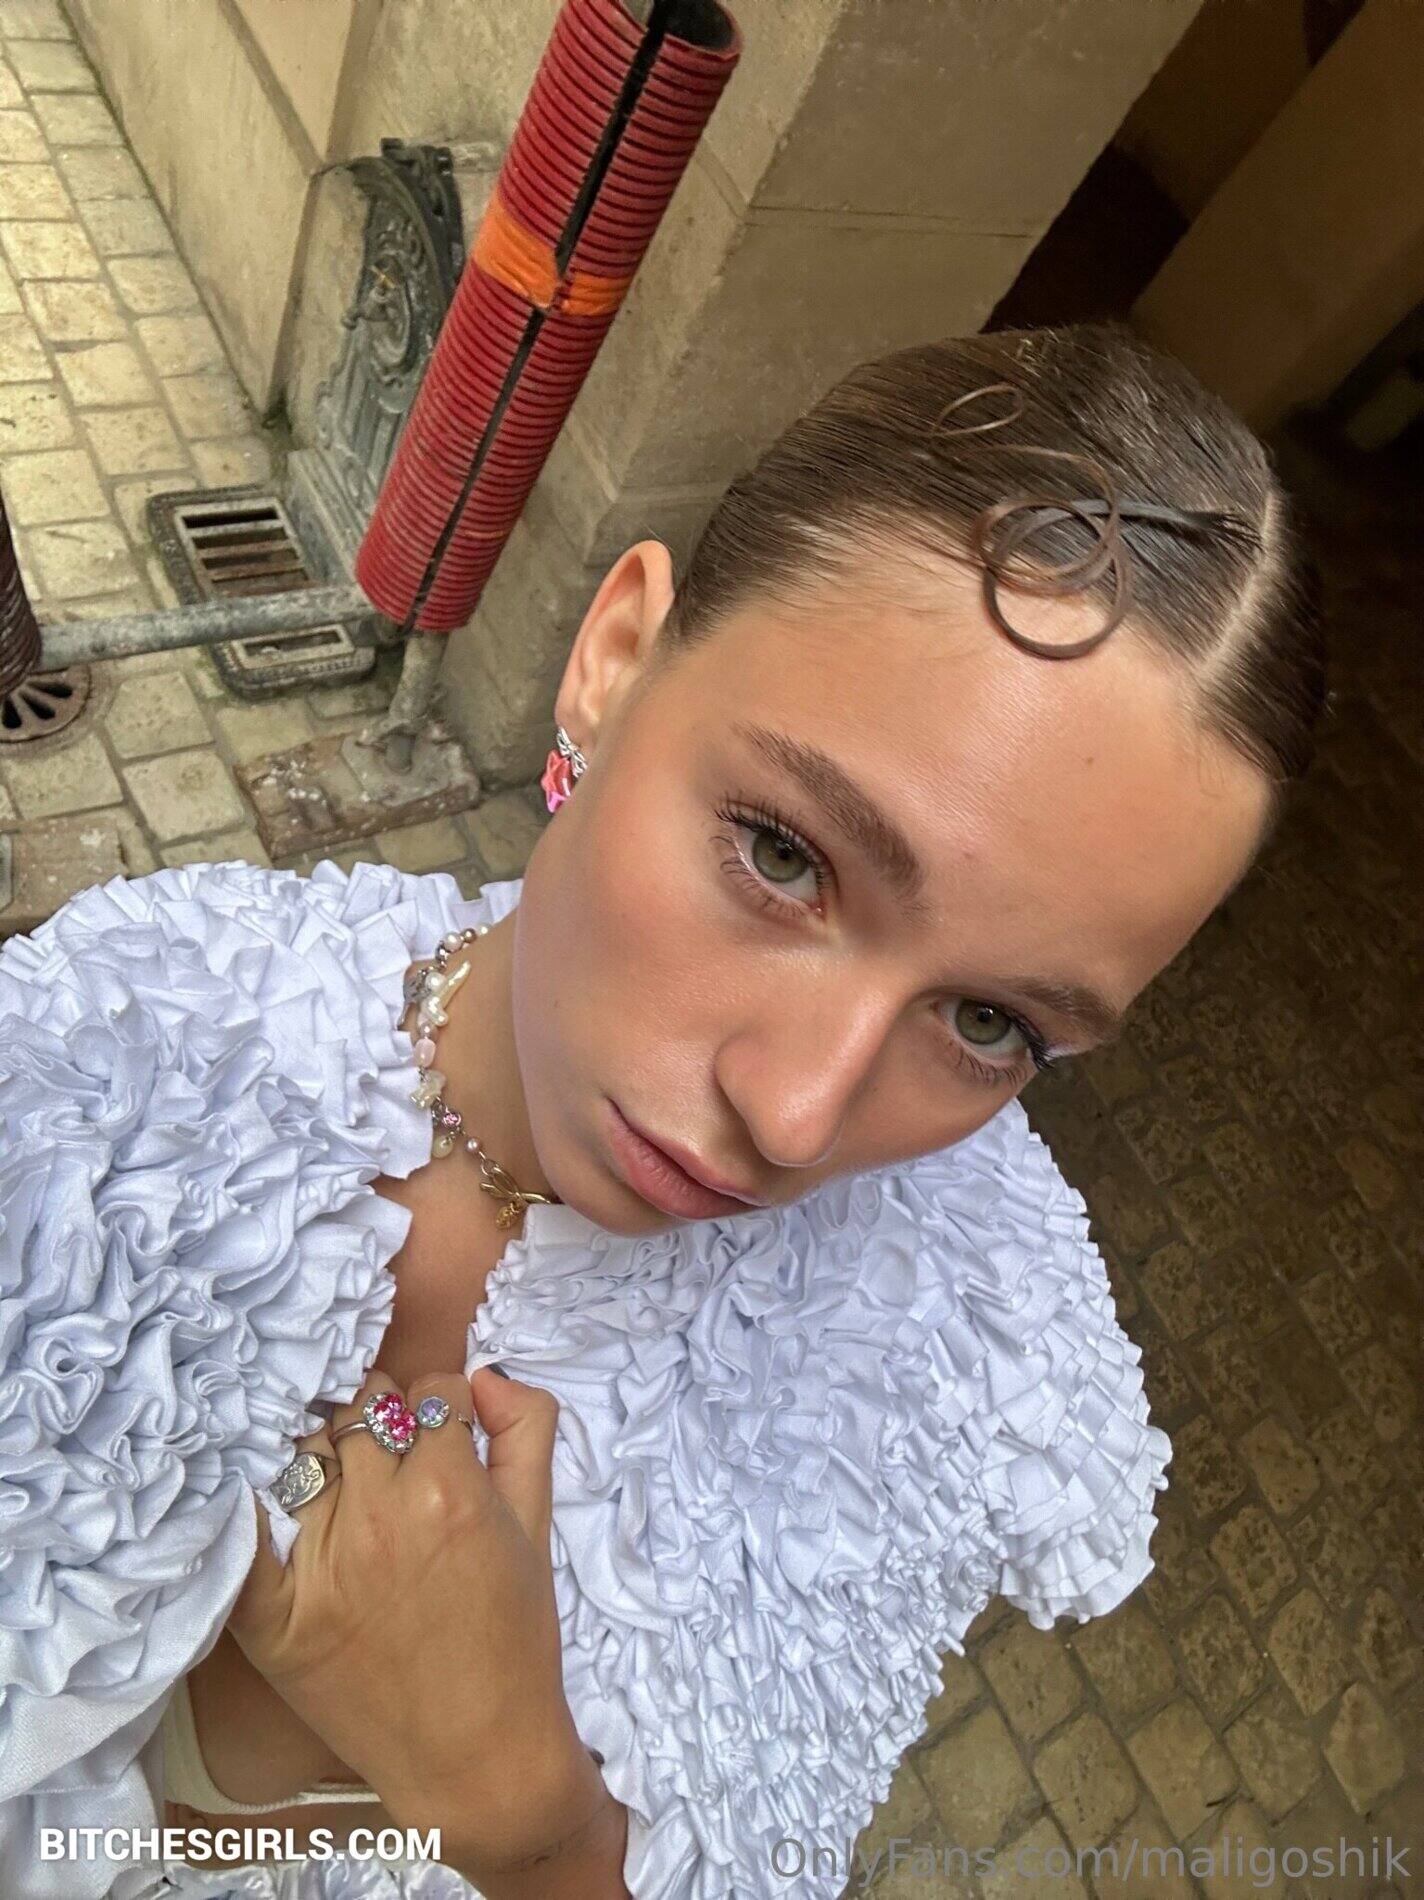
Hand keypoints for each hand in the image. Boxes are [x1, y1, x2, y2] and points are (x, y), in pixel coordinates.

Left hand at [227, 1364, 611, 1876]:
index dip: (442, 1403)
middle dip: (380, 1415)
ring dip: (326, 1451)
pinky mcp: (275, 1615)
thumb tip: (484, 1375)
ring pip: (306, 1451)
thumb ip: (527, 1431)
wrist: (477, 1756)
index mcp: (451, 1489)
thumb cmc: (515, 1640)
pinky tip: (255, 1488)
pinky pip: (244, 1533)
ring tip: (339, 1474)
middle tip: (389, 1452)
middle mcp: (381, 1516)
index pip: (430, 1390)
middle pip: (359, 1407)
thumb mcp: (539, 1525)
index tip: (443, 1429)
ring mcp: (322, 1565)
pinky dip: (249, 1503)